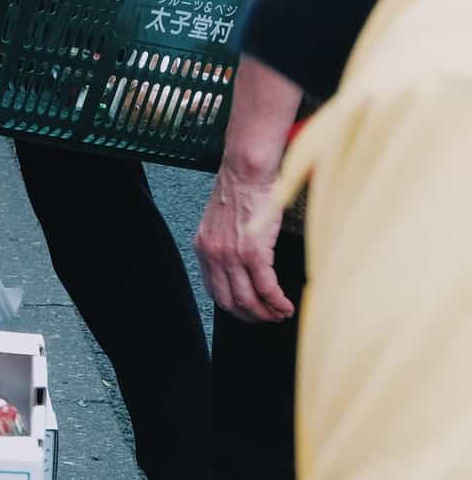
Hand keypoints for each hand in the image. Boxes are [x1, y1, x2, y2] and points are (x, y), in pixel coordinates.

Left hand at [198, 164, 294, 323]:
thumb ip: (226, 246)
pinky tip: (287, 305)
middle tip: (270, 318)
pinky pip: (266, 287)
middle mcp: (213, 253)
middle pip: (230, 302)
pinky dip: (278, 302)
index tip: (251, 312)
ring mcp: (231, 254)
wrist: (246, 171)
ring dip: (268, 313)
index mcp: (203, 247)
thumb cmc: (241, 192)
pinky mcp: (252, 250)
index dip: (236, 309)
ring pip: (248, 299)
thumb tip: (241, 270)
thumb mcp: (221, 223)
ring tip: (281, 313)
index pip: (215, 292)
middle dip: (253, 317)